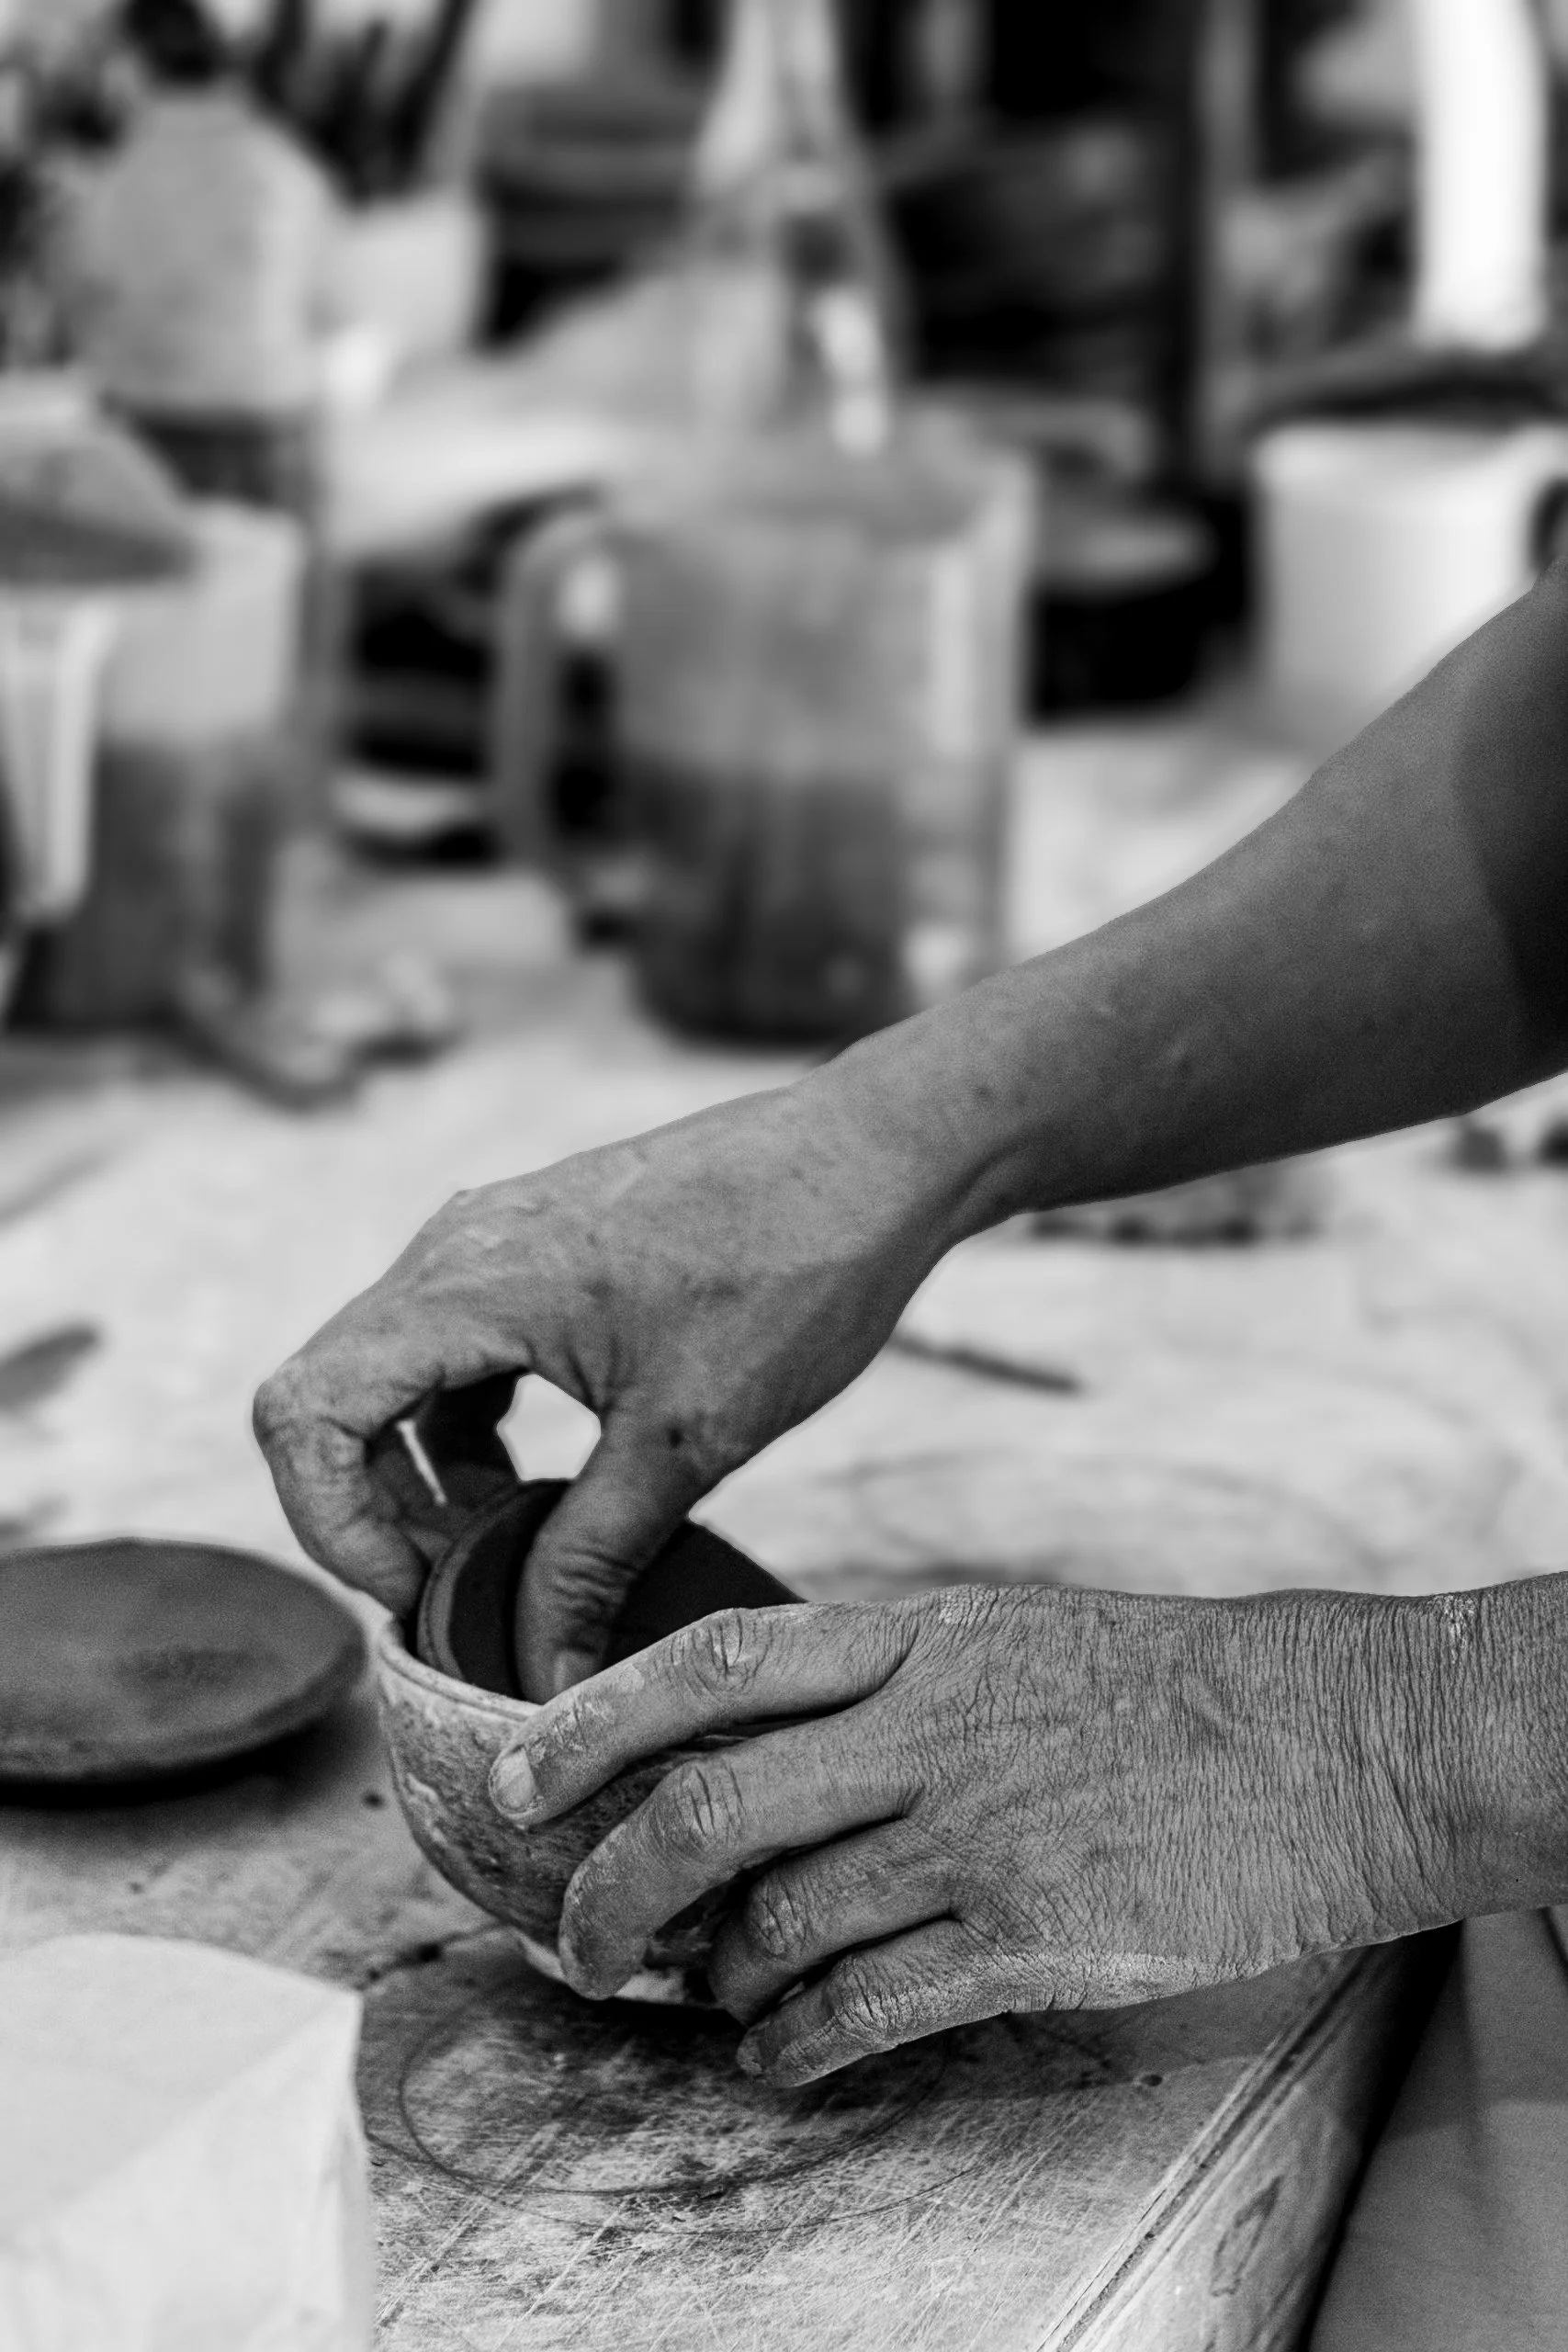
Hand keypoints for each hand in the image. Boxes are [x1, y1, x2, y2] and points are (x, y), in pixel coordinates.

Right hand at [253, 1066, 961, 1694]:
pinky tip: (543, 1482)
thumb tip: (541, 1670)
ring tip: (512, 1549)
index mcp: (465, 1285)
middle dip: (376, 1513)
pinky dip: (471, 1428)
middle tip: (464, 1591)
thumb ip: (593, 1558)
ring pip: (395, 1375)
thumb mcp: (686, 1438)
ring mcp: (494, 1238)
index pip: (303, 1413)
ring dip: (425, 1474)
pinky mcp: (537, 1245)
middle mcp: (455, 1248)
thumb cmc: (792, 1270)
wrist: (876, 1156)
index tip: (416, 1595)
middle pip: (335, 1398)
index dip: (331, 1527)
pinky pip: (455, 1348)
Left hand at [488, 1583, 1472, 2082]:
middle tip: (579, 1937)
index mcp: (917, 1635)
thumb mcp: (1009, 1633)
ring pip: (775, 1917)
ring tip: (703, 1991)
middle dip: (612, 1884)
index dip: (591, 1718)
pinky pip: (866, 2005)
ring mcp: (975, 1832)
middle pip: (709, 1806)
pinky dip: (795, 2042)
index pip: (713, 1661)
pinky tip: (778, 2053)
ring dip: (714, 1973)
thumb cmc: (1164, 1682)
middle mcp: (926, 1726)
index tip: (513, 1773)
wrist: (1327, 1737)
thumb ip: (884, 1679)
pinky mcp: (1031, 1935)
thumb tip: (758, 1741)